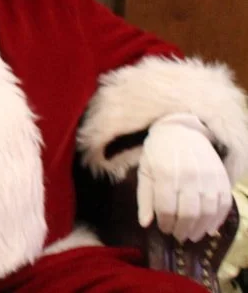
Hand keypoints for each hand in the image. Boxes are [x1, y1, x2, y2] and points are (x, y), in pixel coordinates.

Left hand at [138, 113, 231, 241]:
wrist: (182, 131)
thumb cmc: (158, 152)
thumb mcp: (144, 171)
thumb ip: (144, 198)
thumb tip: (145, 224)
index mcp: (165, 173)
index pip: (166, 208)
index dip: (165, 223)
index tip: (163, 229)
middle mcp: (188, 175)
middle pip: (188, 212)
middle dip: (182, 229)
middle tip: (178, 236)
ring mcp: (208, 176)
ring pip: (207, 211)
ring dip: (200, 228)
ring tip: (192, 236)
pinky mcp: (222, 177)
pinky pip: (223, 204)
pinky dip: (217, 220)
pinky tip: (209, 229)